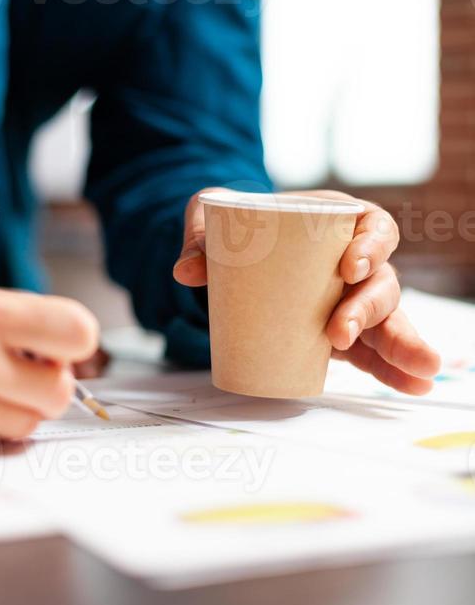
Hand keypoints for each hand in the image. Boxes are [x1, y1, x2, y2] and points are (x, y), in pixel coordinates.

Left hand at [173, 189, 440, 395]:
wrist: (230, 248)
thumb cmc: (234, 224)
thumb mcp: (213, 217)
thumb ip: (199, 236)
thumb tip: (186, 271)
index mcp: (337, 221)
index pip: (373, 227)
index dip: (371, 246)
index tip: (348, 267)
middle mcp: (354, 260)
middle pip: (382, 281)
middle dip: (371, 310)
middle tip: (340, 334)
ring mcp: (350, 298)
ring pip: (386, 320)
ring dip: (400, 346)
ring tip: (418, 375)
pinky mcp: (340, 330)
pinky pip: (372, 351)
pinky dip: (391, 370)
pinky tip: (412, 387)